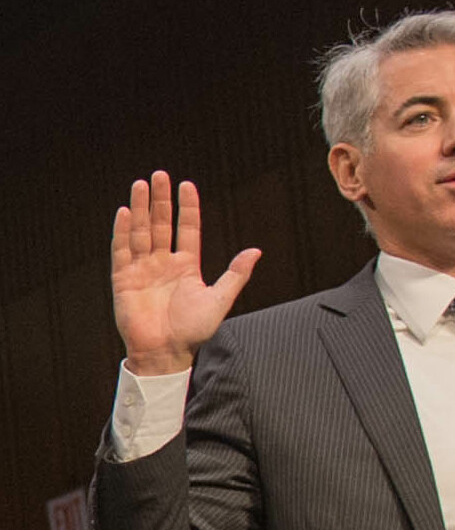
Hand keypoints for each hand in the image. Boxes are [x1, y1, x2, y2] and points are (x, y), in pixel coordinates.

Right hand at [111, 170, 260, 374]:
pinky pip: (123, 250)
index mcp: (187, 267)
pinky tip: (127, 212)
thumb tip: (256, 251)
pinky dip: (123, 231)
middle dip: (161, 200)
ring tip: (142, 184)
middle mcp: (164, 264)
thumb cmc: (193, 331)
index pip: (187, 230)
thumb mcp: (219, 300)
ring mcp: (143, 269)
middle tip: (160, 175)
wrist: (166, 353)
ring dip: (142, 208)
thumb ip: (236, 275)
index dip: (187, 208)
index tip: (187, 185)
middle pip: (162, 225)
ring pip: (142, 232)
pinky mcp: (124, 279)